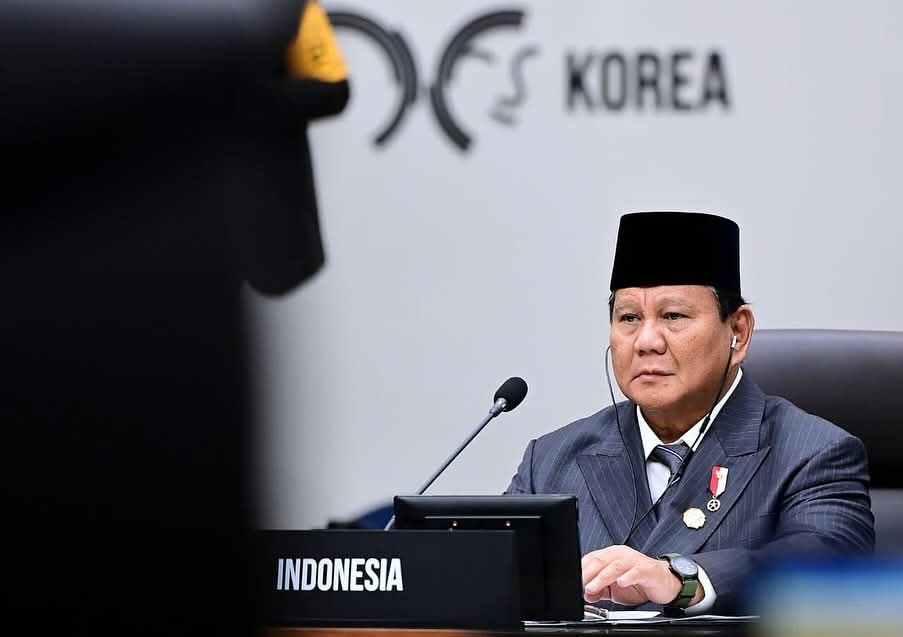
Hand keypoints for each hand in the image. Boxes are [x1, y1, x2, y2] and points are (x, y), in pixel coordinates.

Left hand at [581, 545, 702, 606]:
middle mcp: (621, 555)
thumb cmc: (640, 583)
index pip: (592, 559)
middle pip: (600, 561)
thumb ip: (600, 590)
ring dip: (602, 577)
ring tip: (593, 587)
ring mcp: (634, 561)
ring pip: (614, 566)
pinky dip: (627, 577)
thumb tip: (586, 595)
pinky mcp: (647, 570)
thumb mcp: (615, 590)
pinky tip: (620, 583)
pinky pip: (635, 572)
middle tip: (580, 585)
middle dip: (588, 574)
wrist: (666, 584)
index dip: (581, 570)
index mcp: (611, 556)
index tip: (574, 583)